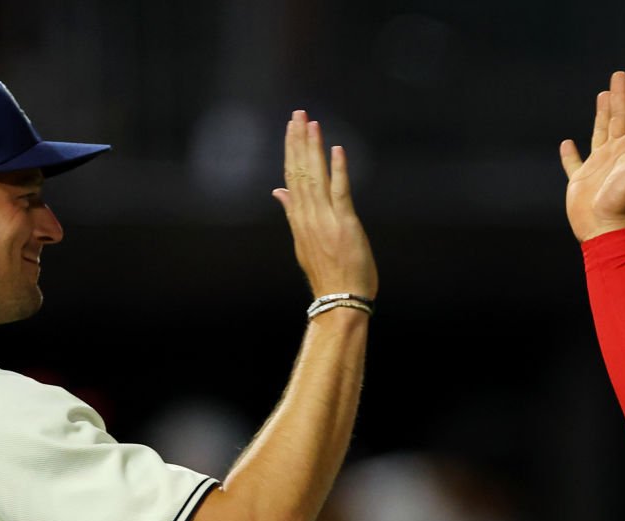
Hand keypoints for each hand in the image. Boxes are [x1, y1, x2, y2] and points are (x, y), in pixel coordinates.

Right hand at [271, 110, 376, 299]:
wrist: (340, 302)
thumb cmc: (328, 276)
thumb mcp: (304, 243)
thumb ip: (292, 213)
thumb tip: (279, 191)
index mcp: (299, 219)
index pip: (291, 176)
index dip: (291, 150)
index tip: (291, 127)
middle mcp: (308, 216)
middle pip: (300, 171)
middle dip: (298, 140)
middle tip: (298, 114)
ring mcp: (326, 220)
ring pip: (316, 177)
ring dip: (313, 148)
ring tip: (311, 123)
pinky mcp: (345, 224)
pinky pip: (340, 192)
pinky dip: (338, 170)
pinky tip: (336, 149)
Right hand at [560, 70, 624, 241]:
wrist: (607, 233)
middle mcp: (618, 156)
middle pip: (619, 120)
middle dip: (620, 98)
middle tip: (619, 75)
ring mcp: (599, 167)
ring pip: (601, 134)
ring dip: (602, 115)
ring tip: (603, 95)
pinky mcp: (581, 181)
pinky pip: (574, 163)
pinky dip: (570, 154)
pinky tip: (567, 143)